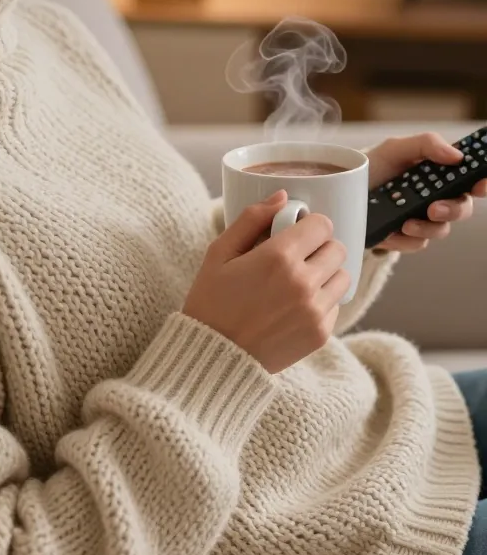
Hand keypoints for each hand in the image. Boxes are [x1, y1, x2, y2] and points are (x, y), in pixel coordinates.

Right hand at [183, 191, 349, 373]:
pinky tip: (295, 307)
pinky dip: (322, 302)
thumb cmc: (211, 302)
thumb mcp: (219, 253)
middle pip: (337, 248)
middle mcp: (303, 282)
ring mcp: (315, 310)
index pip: (322, 225)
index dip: (310, 226)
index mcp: (278, 257)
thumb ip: (251, 219)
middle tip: (297, 258)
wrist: (213, 358)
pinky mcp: (320, 334)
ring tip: (299, 282)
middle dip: (319, 248)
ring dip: (326, 274)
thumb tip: (282, 197)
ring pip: (343, 276)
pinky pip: (336, 306)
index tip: (296, 234)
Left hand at [367, 133, 486, 253]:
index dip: (482, 183)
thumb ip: (426, 145)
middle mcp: (437, 197)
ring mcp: (423, 219)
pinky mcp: (406, 238)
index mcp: (440, 174)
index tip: (480, 185)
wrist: (342, 192)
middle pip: (463, 208)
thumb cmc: (373, 167)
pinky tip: (392, 231)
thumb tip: (456, 156)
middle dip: (454, 210)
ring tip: (407, 223)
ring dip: (427, 228)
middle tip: (434, 208)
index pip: (470, 179)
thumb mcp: (395, 148)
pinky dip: (405, 239)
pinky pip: (417, 244)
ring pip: (441, 230)